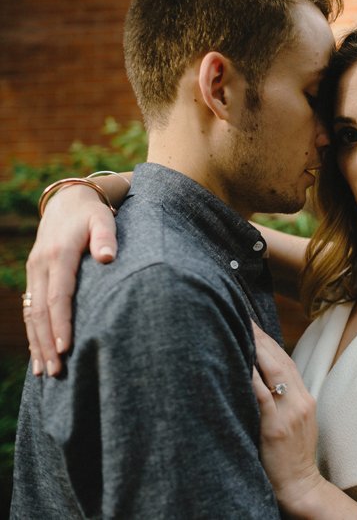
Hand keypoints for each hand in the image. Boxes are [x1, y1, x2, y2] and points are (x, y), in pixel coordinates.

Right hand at [24, 186, 117, 375]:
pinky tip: (38, 356)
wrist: (68, 202)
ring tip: (46, 372)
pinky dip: (33, 334)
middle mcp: (41, 266)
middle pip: (41, 311)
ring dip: (37, 344)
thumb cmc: (94, 214)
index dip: (62, 323)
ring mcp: (34, 272)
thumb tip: (107, 258)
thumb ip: (106, 237)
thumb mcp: (103, 219)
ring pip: (32, 314)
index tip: (66, 348)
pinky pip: (31, 310)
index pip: (59, 295)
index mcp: (58, 255)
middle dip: (47, 343)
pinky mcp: (34, 277)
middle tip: (57, 371)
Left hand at [250, 321, 324, 510]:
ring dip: (255, 348)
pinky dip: (251, 376)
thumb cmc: (291, 456)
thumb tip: (259, 378)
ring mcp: (290, 413)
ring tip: (239, 328)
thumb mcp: (294, 422)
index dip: (268, 341)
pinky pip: (262, 395)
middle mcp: (300, 400)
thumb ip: (282, 399)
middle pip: (280, 359)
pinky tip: (239, 362)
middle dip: (260, 337)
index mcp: (304, 397)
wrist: (301, 485)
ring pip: (274, 371)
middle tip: (241, 316)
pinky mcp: (276, 427)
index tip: (251, 323)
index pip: (286, 360)